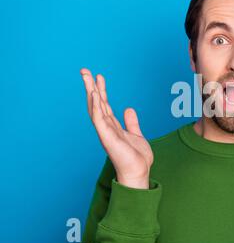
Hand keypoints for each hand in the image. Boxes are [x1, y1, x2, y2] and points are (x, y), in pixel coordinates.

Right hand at [80, 68, 152, 188]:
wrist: (138, 172)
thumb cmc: (137, 158)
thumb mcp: (136, 135)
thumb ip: (131, 122)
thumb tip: (128, 109)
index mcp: (112, 126)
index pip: (104, 104)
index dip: (101, 90)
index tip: (98, 76)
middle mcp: (106, 127)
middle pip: (96, 103)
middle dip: (91, 86)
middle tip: (85, 70)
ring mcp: (105, 132)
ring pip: (95, 108)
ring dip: (90, 91)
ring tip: (86, 76)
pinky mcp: (107, 137)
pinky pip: (99, 119)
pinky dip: (96, 106)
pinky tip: (94, 93)